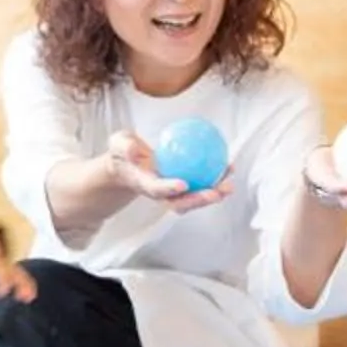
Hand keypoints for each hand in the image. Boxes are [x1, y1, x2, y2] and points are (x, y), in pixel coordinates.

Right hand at [105, 130, 234, 213]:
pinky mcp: (182, 187)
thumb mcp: (118, 144)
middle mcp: (159, 192)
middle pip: (179, 203)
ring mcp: (172, 192)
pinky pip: (199, 186)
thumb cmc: (123, 153)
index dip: (169, 188)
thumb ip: (125, 146)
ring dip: (212, 195)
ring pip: (193, 199)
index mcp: (143, 183)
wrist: (127, 166)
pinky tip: (228, 168)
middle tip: (216, 192)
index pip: (155, 189)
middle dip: (198, 201)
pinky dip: (214, 181)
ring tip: (228, 186)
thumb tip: (135, 150)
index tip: (183, 184)